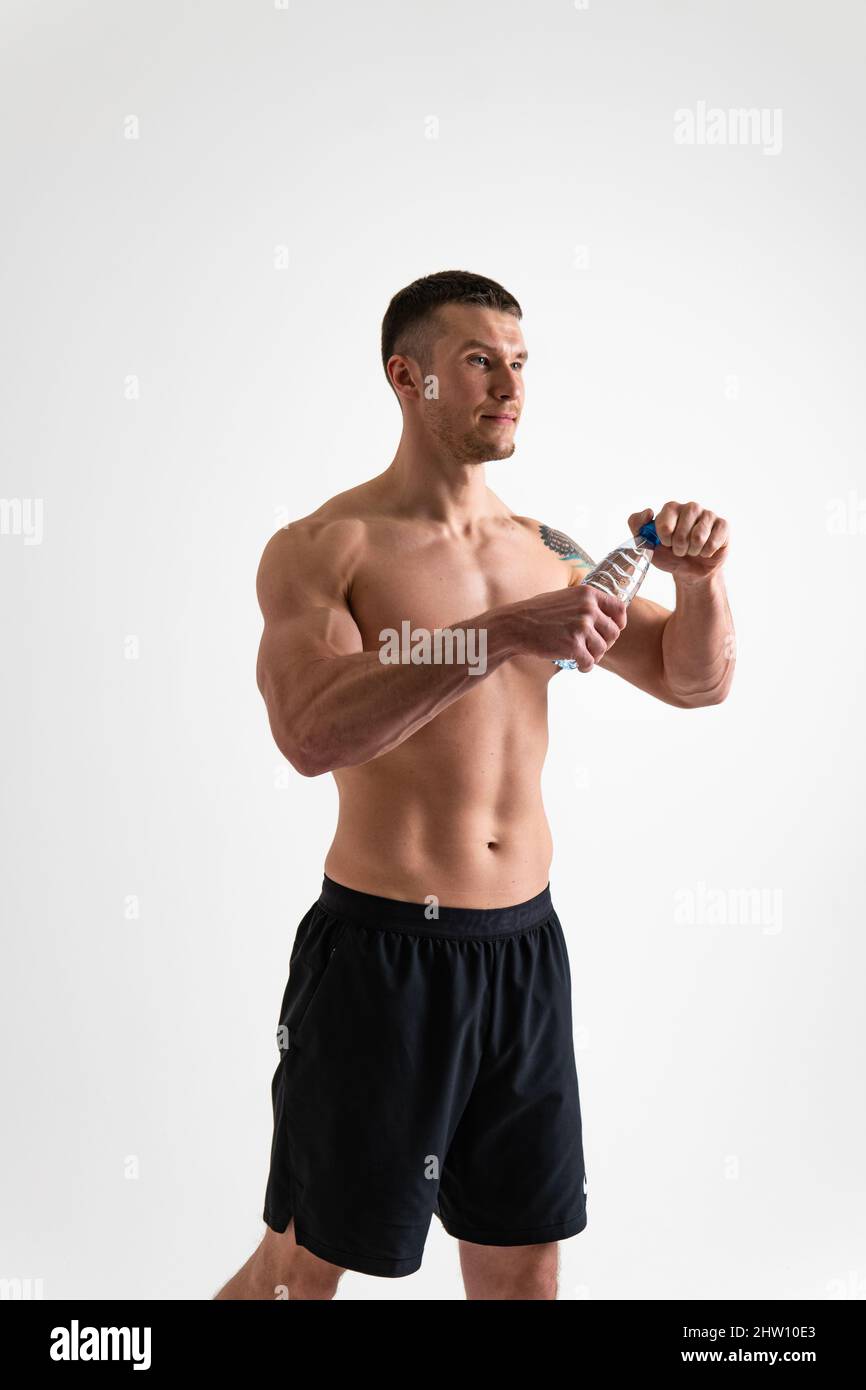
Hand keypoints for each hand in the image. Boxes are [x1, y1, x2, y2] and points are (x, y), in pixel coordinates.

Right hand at [504, 585, 627, 672]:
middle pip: (613, 632)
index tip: (612, 630)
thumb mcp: (565, 597)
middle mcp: (588, 608)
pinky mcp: (573, 646)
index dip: (619, 622)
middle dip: (605, 643)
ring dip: (594, 656)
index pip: (619, 608)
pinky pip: (590, 662)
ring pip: (602, 648)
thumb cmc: (538, 612)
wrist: (515, 625)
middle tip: (593, 648)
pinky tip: (578, 666)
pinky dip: (585, 667)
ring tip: (582, 657)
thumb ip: (585, 603)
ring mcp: (581, 627)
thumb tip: (605, 613)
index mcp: (587, 594)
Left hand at [628, 502, 729, 583]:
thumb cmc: (668, 555)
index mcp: (671, 508)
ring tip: (692, 551)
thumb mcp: (647, 543)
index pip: (664, 520)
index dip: (665, 537)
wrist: (690, 571)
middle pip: (683, 529)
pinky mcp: (723, 525)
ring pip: (699, 536)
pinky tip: (705, 551)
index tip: (665, 543)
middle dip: (679, 547)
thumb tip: (649, 511)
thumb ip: (637, 526)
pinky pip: (714, 540)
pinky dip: (707, 552)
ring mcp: (708, 514)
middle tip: (680, 550)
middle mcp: (691, 507)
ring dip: (693, 551)